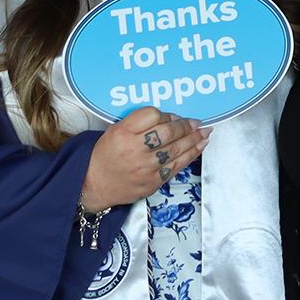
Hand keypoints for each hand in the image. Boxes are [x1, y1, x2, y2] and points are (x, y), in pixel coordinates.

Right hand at [80, 108, 210, 212]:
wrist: (93, 185)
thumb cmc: (104, 156)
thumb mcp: (115, 130)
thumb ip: (138, 122)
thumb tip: (168, 118)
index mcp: (122, 132)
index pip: (152, 115)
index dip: (167, 114)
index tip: (174, 115)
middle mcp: (135, 149)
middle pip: (167, 132)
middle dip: (186, 126)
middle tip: (196, 121)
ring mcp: (145, 168)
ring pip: (176, 150)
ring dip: (194, 139)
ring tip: (205, 132)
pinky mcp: (152, 182)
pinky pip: (176, 166)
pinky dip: (190, 155)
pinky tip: (199, 147)